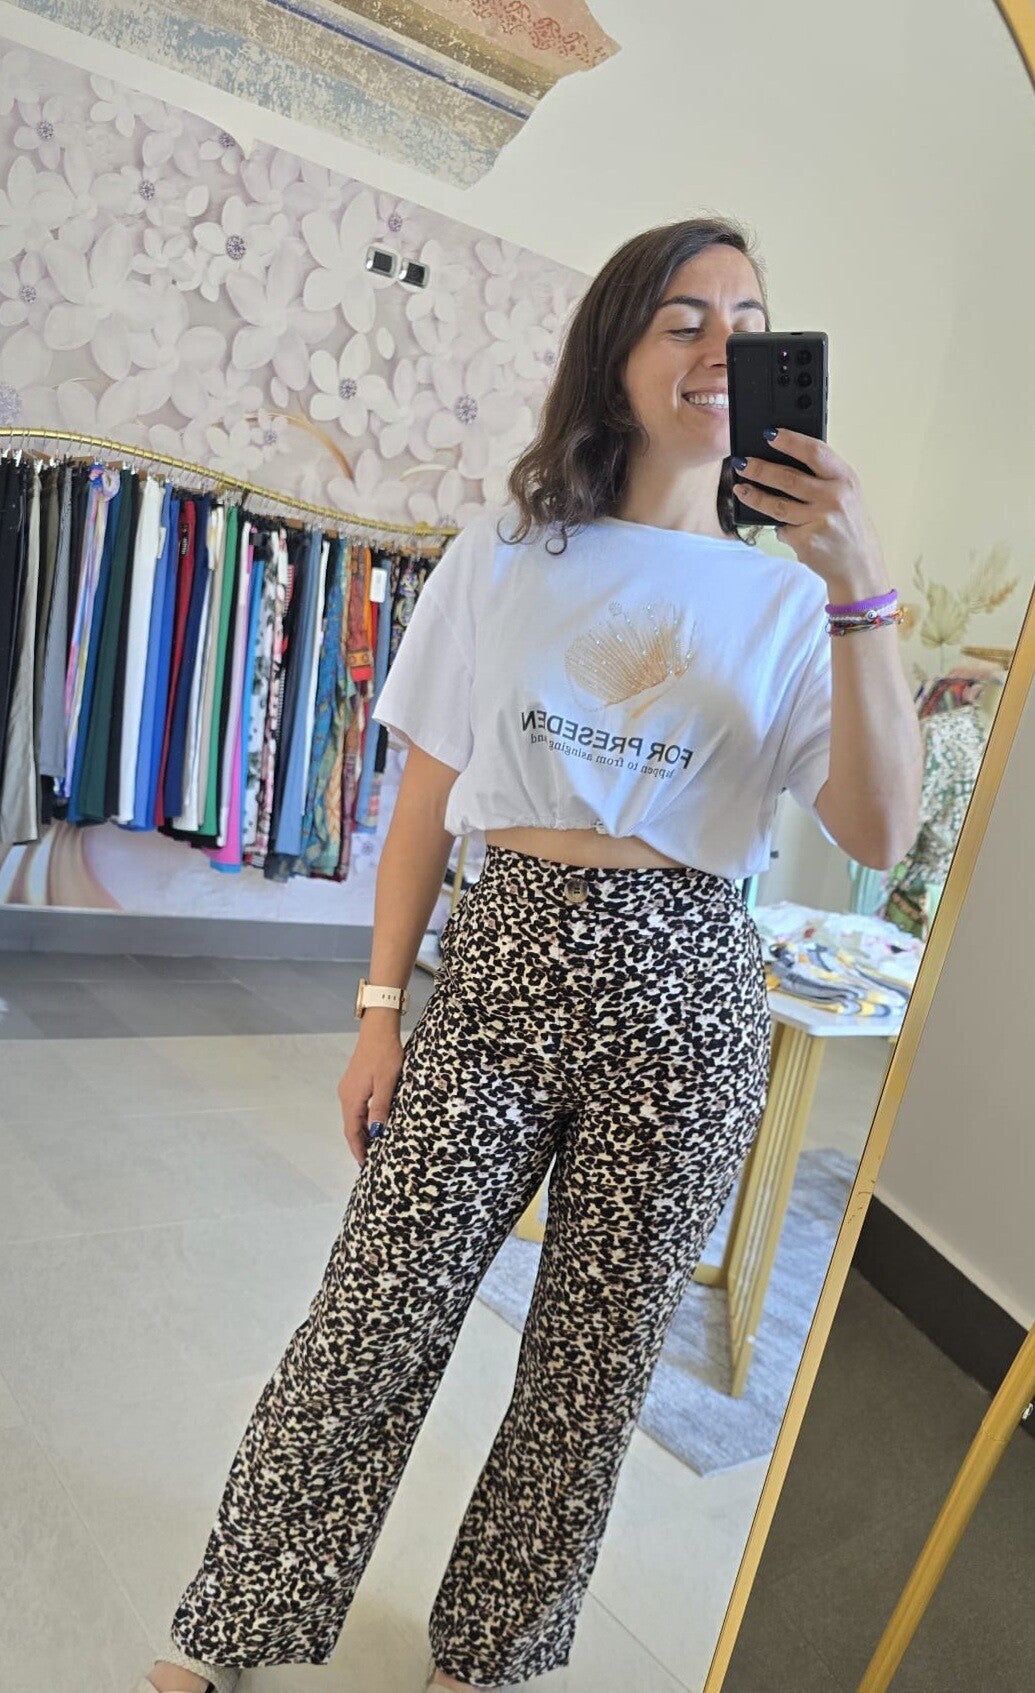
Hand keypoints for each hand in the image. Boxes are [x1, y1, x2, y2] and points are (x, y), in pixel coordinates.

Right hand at [337, 1029, 403, 1165]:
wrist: (378, 1031)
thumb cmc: (385, 1054)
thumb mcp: (387, 1083)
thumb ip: (380, 1108)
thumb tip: (375, 1132)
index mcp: (352, 1098)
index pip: (352, 1131)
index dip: (358, 1149)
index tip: (364, 1165)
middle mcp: (346, 1095)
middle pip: (351, 1126)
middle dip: (360, 1144)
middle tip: (372, 1160)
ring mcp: (349, 1088)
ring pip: (354, 1117)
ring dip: (362, 1132)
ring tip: (375, 1146)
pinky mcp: (355, 1082)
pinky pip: (357, 1107)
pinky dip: (363, 1119)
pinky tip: (374, 1123)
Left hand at [732, 428, 887, 596]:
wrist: (858, 564)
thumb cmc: (847, 524)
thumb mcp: (846, 493)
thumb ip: (822, 476)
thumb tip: (780, 458)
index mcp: (845, 479)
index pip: (815, 452)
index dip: (790, 440)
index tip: (769, 434)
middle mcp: (834, 497)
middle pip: (788, 477)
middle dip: (759, 468)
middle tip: (741, 462)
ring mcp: (820, 520)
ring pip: (777, 505)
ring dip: (754, 496)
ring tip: (741, 489)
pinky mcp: (807, 541)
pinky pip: (783, 529)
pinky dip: (780, 528)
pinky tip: (783, 527)